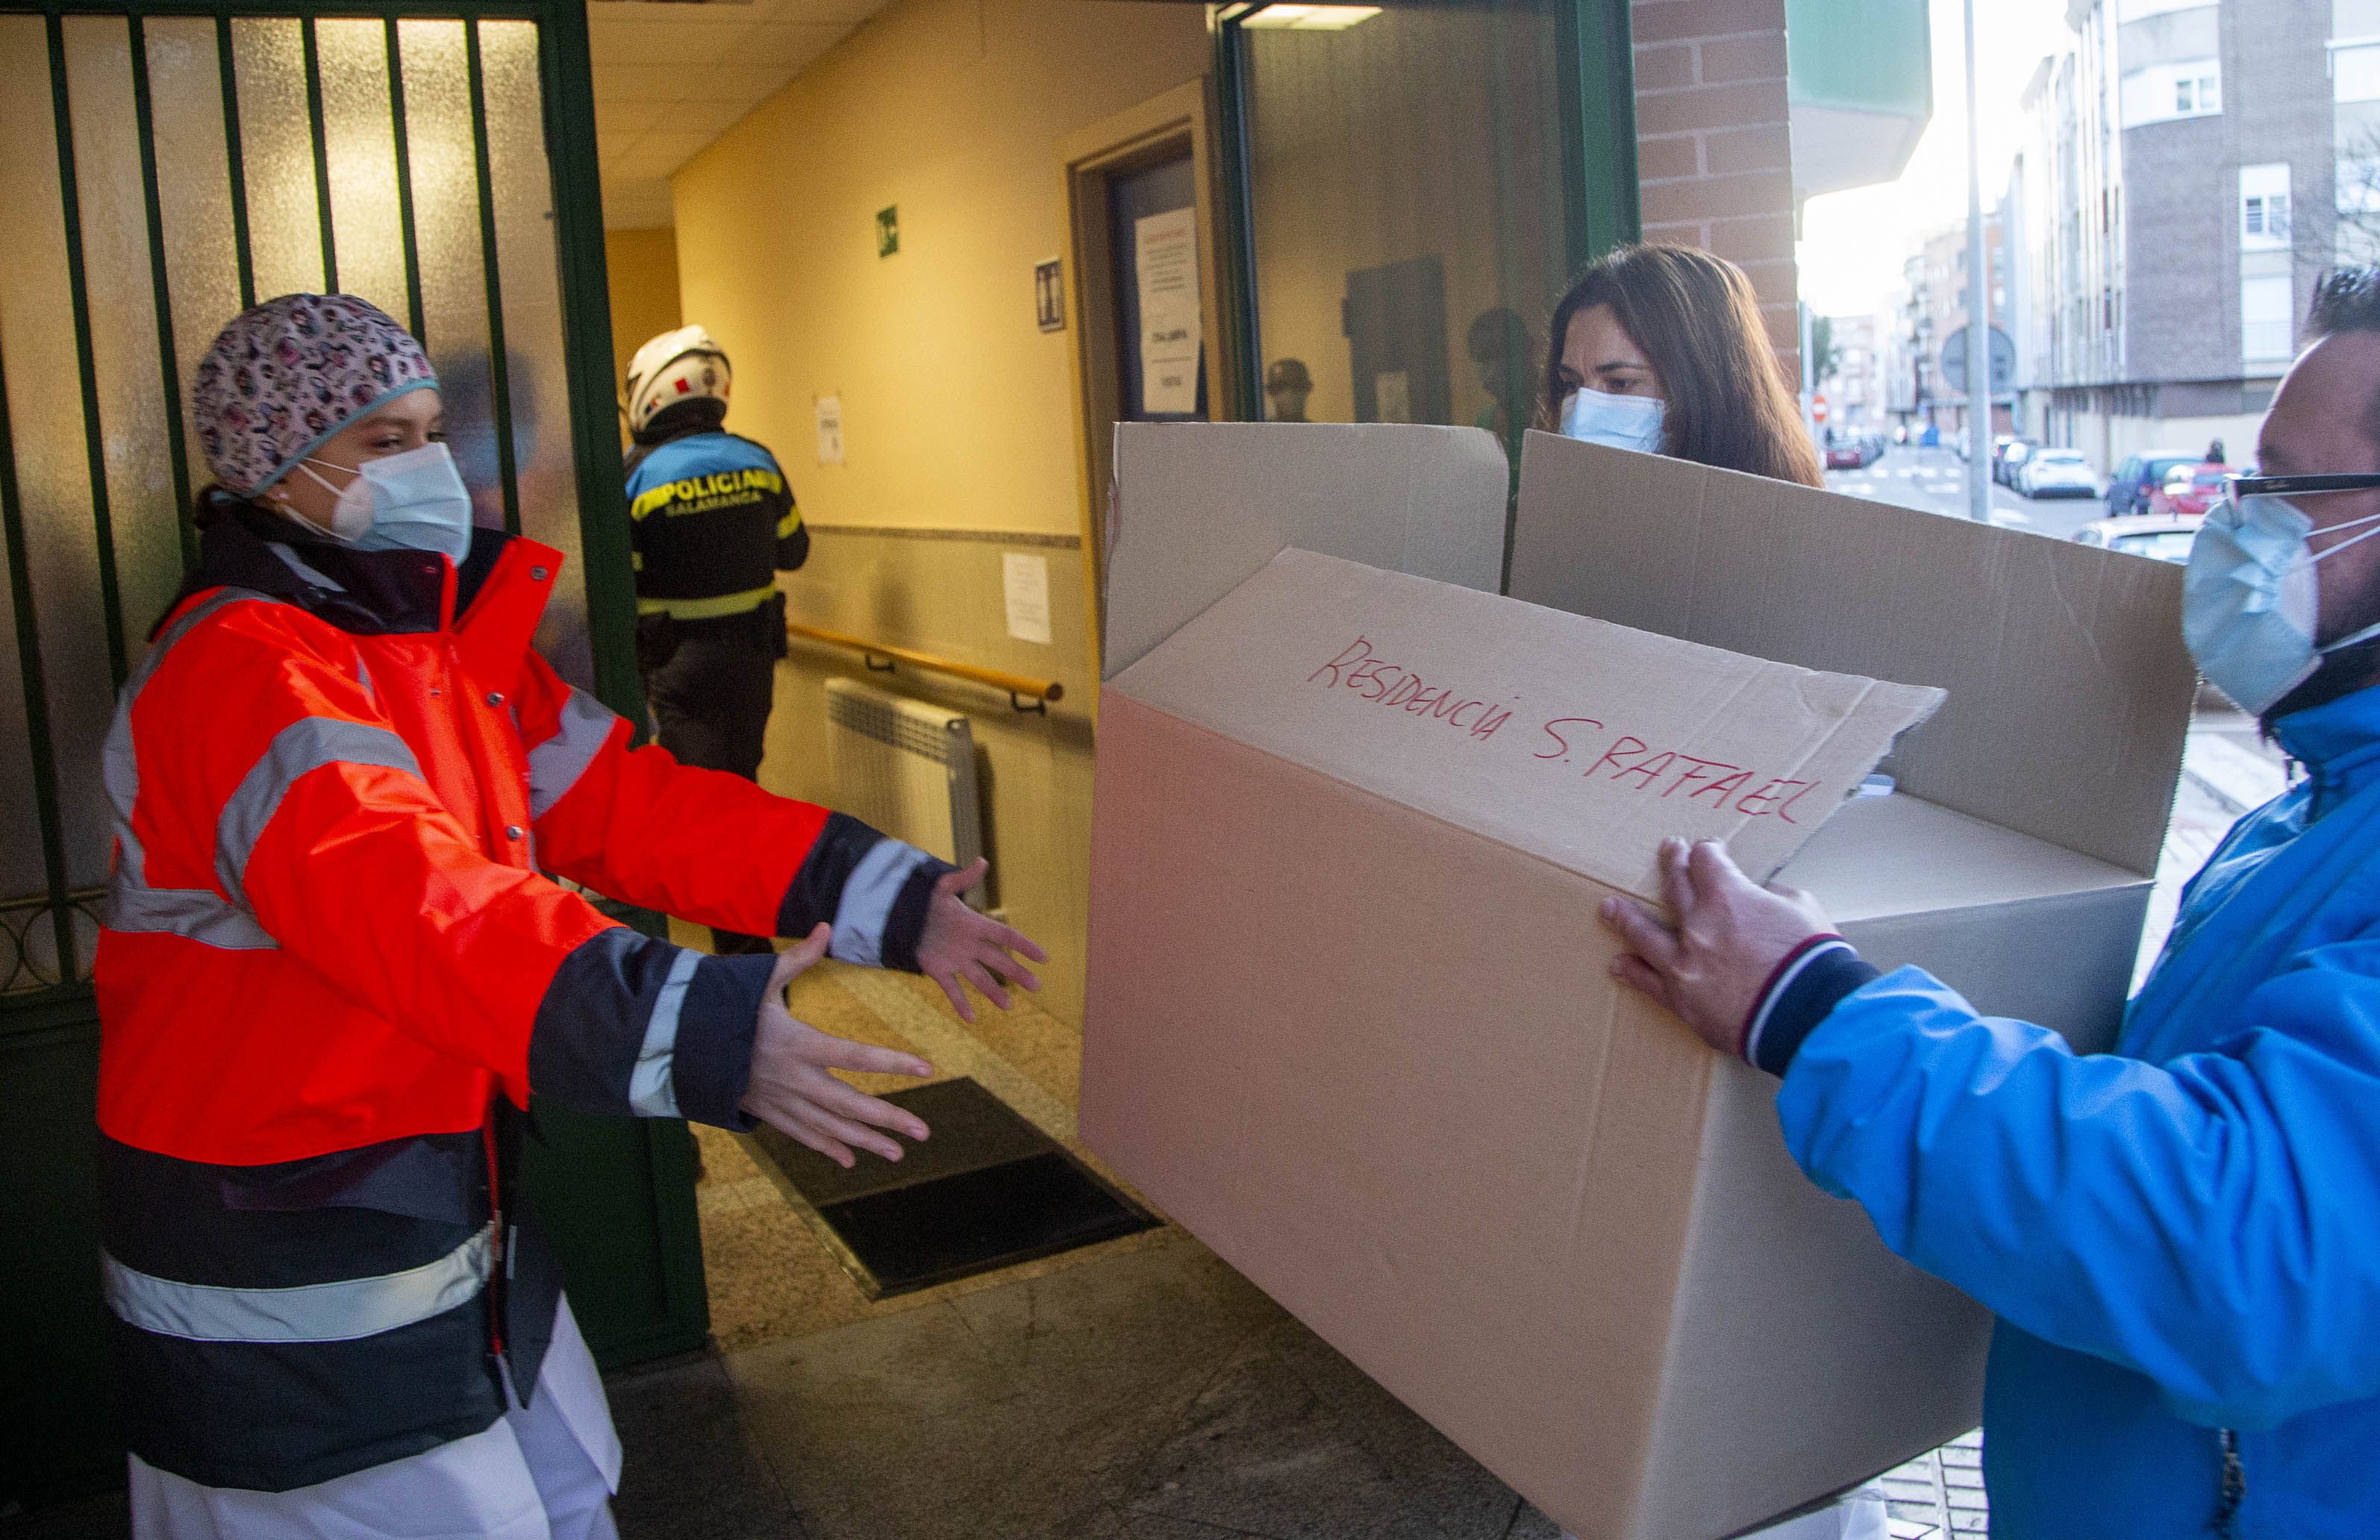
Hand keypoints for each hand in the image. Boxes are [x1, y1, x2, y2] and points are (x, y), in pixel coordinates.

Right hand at [740, 925, 934, 1166]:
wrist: (681, 1044)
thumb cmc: (725, 1006)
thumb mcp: (760, 980)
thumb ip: (798, 958)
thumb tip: (825, 926)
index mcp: (798, 1043)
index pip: (856, 1056)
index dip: (892, 1063)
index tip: (927, 1069)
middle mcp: (793, 1078)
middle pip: (849, 1104)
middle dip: (888, 1119)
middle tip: (924, 1131)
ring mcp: (780, 1100)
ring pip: (829, 1127)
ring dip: (865, 1141)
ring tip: (898, 1153)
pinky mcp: (766, 1112)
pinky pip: (802, 1135)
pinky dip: (827, 1148)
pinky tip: (850, 1159)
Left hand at [915, 858, 1048, 1021]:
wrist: (900, 913)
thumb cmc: (924, 898)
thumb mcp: (942, 886)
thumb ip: (963, 878)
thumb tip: (982, 860)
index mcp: (975, 924)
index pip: (1005, 935)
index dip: (1024, 946)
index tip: (1043, 958)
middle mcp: (969, 944)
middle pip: (999, 961)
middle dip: (1017, 973)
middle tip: (1037, 986)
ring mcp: (955, 959)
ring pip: (979, 978)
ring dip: (993, 992)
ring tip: (1008, 1006)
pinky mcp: (937, 969)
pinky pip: (952, 989)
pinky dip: (961, 1004)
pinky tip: (972, 1019)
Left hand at [1597, 837, 1835, 1055]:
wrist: (1808, 1013)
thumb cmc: (1813, 959)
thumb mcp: (1801, 907)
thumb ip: (1771, 897)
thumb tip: (1759, 900)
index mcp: (1727, 895)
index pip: (1706, 859)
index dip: (1709, 850)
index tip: (1710, 851)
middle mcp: (1698, 925)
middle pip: (1675, 885)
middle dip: (1672, 864)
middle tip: (1668, 853)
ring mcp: (1684, 963)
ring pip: (1643, 933)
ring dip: (1625, 917)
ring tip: (1609, 908)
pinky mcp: (1682, 1000)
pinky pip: (1649, 983)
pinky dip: (1633, 972)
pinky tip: (1619, 965)